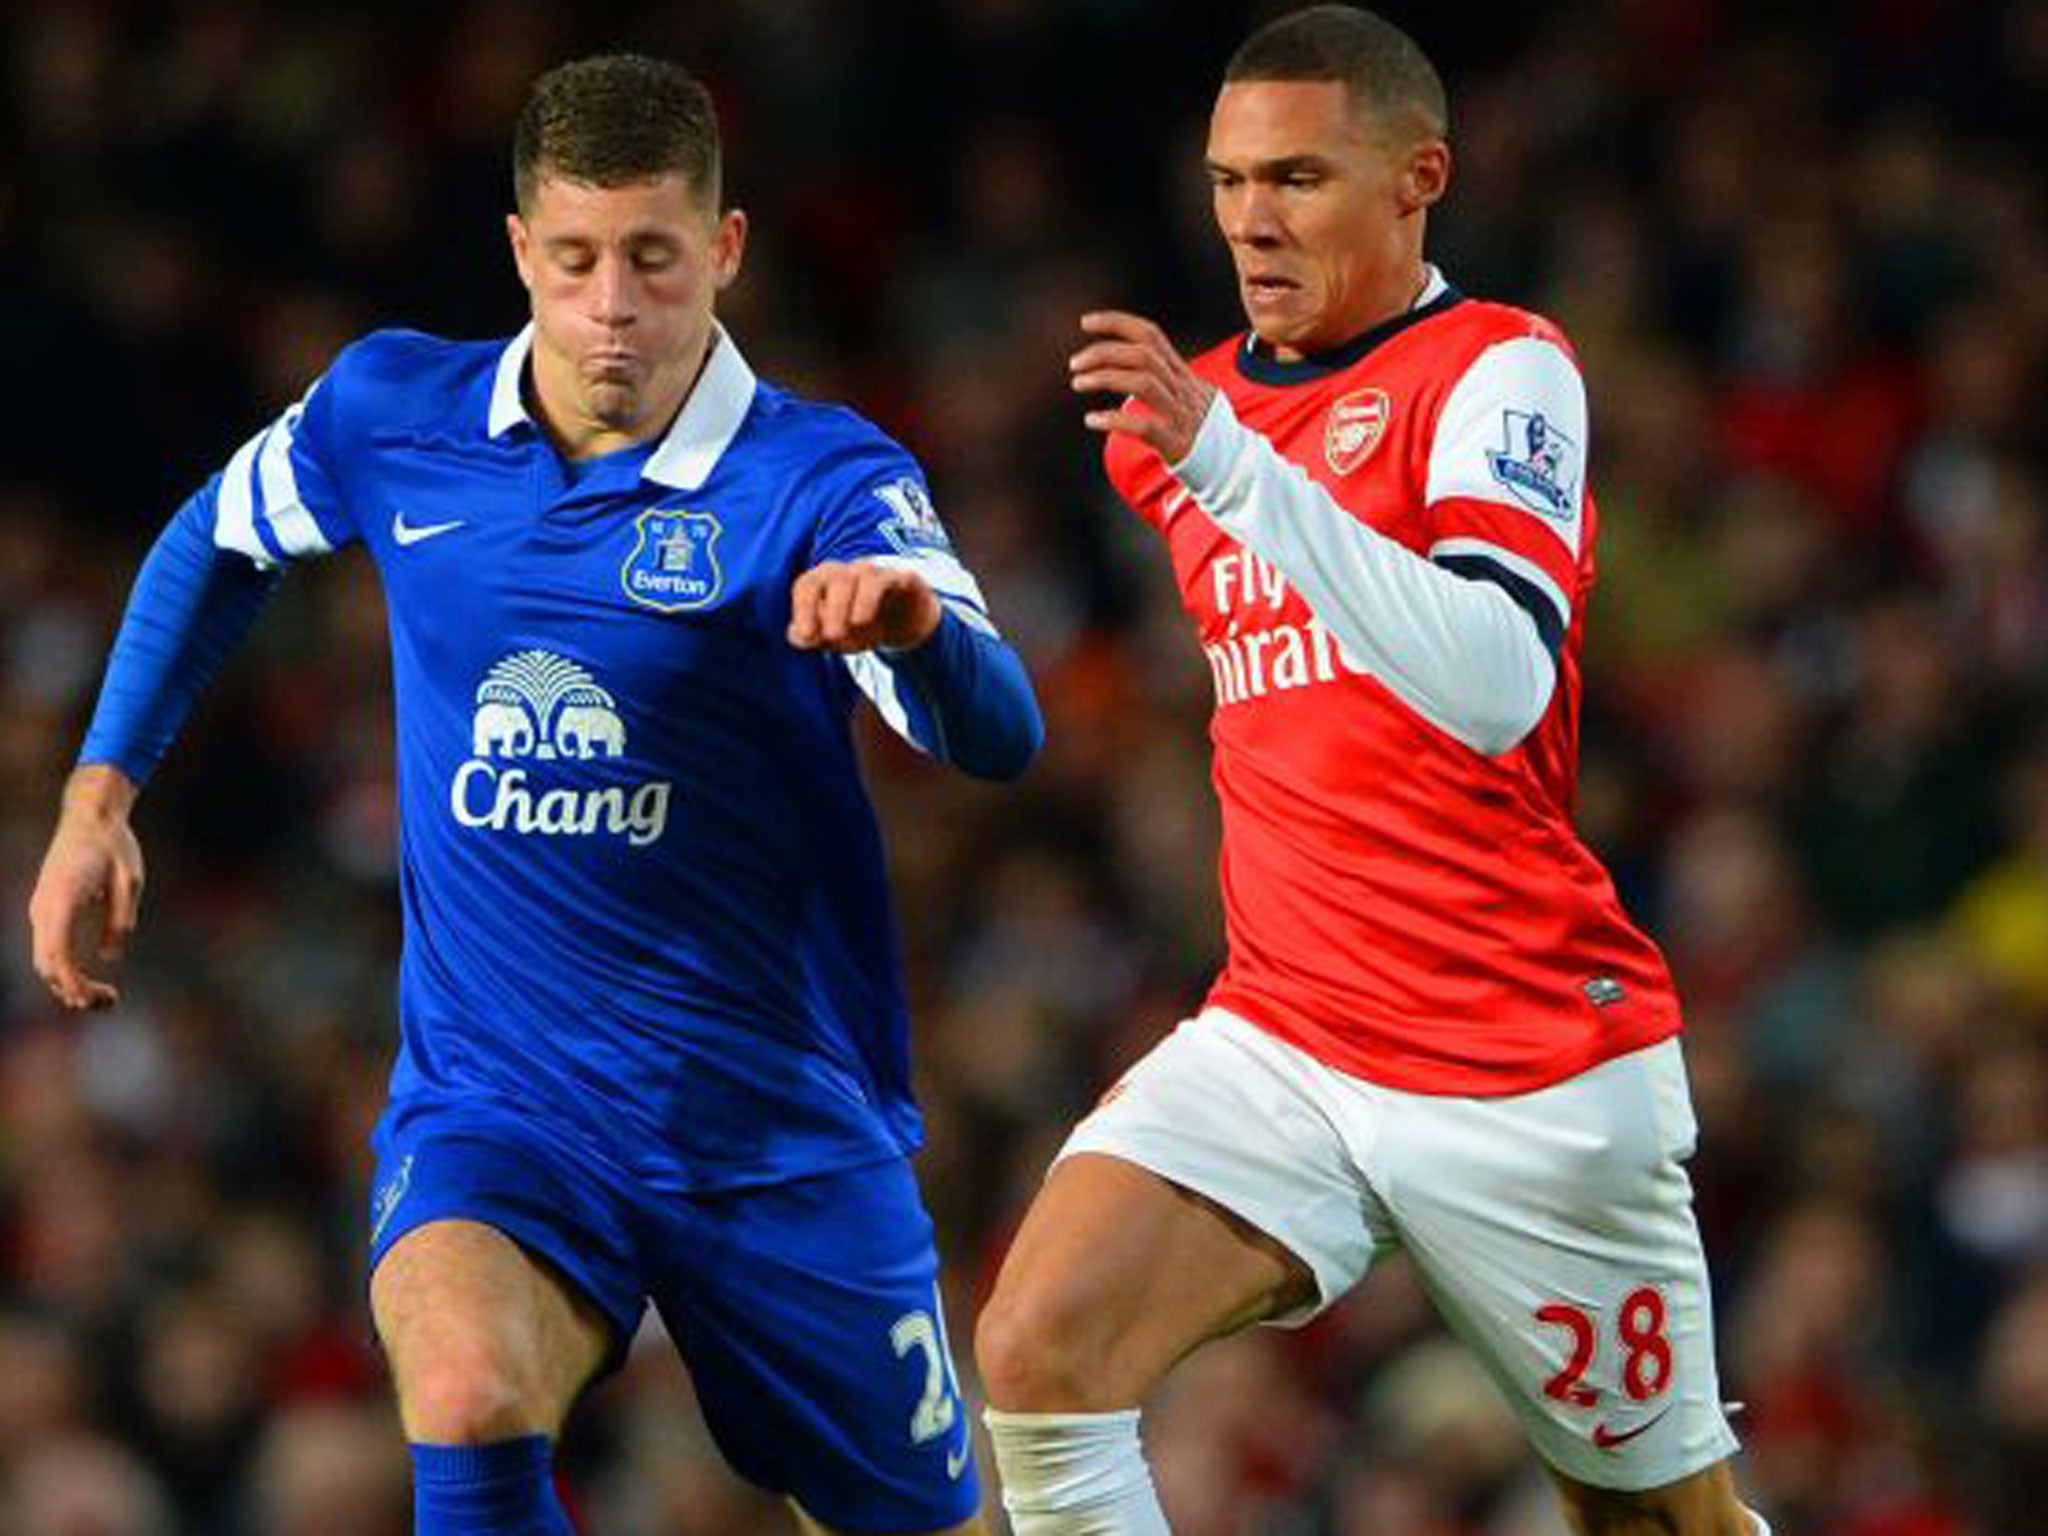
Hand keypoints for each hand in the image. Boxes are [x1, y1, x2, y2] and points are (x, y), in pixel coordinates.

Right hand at [28, 766, 143, 1011]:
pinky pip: (49, 950)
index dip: (70, 981)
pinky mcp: (47, 912)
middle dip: (73, 990)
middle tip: (112, 1002)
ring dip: (69, 984)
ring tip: (108, 998)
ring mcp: (41, 910)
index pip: (56, 951)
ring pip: (45, 961)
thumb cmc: (114, 846)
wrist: (89, 817)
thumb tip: (109, 957)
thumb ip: (120, 918)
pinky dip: (66, 971)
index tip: (89, 1000)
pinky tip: (91, 983)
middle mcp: (44, 907)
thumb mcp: (130, 881)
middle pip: (47, 964)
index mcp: (63, 897)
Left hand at [787, 560, 942, 652]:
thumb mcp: (832, 637)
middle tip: (833, 637)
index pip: (807, 585)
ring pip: (867, 577)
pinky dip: (890, 590)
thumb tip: (794, 635)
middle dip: (833, 608)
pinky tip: (882, 614)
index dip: (803, 609)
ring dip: (859, 602)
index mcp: (824, 581)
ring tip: (858, 626)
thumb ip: (811, 637)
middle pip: (836, 578)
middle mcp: (849, 572)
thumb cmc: (857, 624)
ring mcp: (877, 573)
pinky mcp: (904, 580)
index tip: (807, 636)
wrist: (901, 620)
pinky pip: (898, 578)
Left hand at [1069, 309, 1216, 464]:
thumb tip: (1132, 368)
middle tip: (1075, 363)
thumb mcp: (1191, 396)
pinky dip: (1114, 419)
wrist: (1235, 468)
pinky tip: (1092, 420)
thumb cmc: (1206, 434)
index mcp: (1183, 375)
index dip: (1117, 323)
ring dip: (1104, 378)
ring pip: (1143, 383)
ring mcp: (1181, 415)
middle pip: (1143, 355)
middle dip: (1104, 352)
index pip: (1150, 335)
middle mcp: (1183, 389)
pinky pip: (1145, 425)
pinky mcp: (1177, 442)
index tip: (1086, 323)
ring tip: (1078, 382)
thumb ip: (1166, 379)